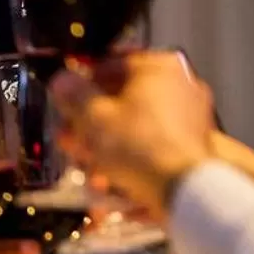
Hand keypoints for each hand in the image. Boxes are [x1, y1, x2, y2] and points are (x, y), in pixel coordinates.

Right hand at [49, 51, 215, 216]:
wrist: (181, 189)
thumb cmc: (141, 148)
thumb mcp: (93, 118)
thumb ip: (73, 95)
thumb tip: (62, 80)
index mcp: (159, 66)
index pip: (110, 64)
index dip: (82, 85)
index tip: (66, 101)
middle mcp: (181, 83)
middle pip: (123, 97)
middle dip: (92, 120)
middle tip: (71, 135)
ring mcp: (190, 114)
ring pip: (136, 123)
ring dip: (106, 141)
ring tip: (85, 160)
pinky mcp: (191, 143)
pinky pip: (152, 142)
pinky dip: (129, 154)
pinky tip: (109, 173)